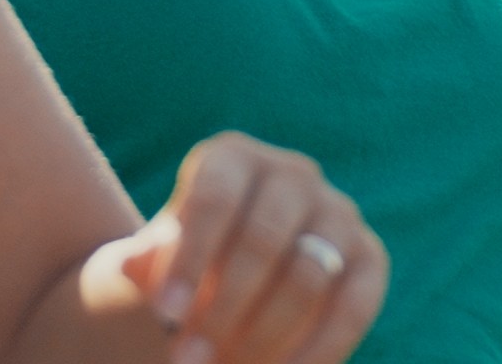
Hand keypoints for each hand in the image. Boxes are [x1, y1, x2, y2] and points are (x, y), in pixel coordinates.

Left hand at [110, 133, 384, 363]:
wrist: (225, 288)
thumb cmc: (181, 271)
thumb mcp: (152, 265)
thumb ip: (145, 262)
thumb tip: (132, 262)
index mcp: (232, 157)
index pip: (214, 198)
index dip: (189, 258)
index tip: (164, 314)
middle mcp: (292, 173)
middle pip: (263, 239)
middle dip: (223, 309)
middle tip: (187, 360)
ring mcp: (338, 212)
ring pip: (308, 275)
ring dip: (262, 335)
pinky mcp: (369, 257)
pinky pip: (353, 307)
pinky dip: (318, 350)